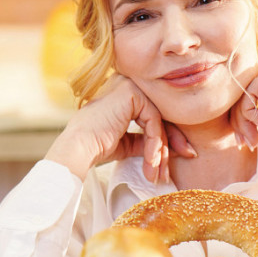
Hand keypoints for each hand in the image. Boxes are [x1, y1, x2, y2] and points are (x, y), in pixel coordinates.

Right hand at [45, 75, 193, 182]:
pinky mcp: (131, 93)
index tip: (178, 157)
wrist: (79, 148)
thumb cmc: (96, 146)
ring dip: (161, 149)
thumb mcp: (127, 142)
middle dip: (171, 144)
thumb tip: (168, 147)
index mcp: (124, 92)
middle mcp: (127, 83)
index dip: (168, 137)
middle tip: (174, 167)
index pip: (154, 114)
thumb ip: (145, 139)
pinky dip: (154, 143)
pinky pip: (153, 120)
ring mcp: (129, 85)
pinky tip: (150, 161)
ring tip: (157, 173)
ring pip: (159, 120)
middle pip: (160, 115)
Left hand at [231, 58, 257, 181]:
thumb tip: (237, 97)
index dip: (243, 111)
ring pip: (246, 89)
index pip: (253, 85)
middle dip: (240, 116)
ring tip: (251, 137)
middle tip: (243, 140)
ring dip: (242, 117)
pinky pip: (250, 92)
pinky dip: (249, 111)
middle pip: (247, 86)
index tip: (244, 135)